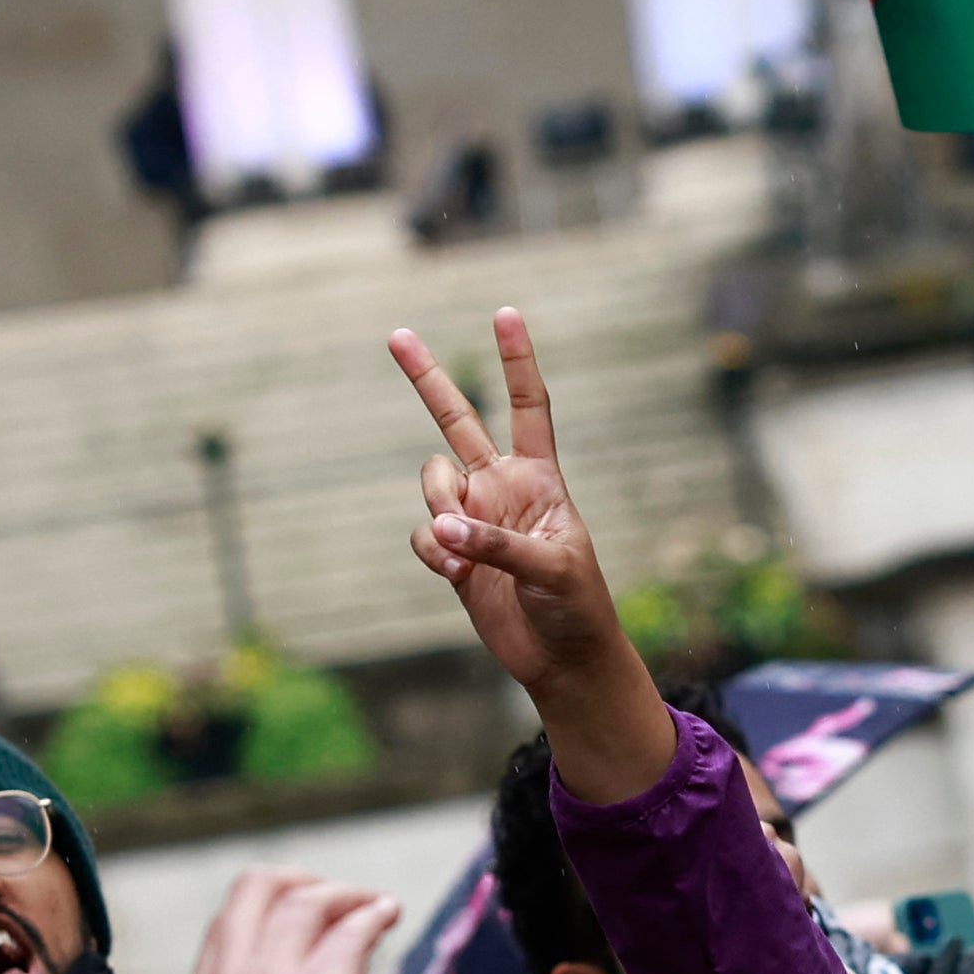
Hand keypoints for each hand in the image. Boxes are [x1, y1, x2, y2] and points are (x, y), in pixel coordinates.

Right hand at [180, 868, 402, 973]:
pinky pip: (352, 930)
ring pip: (308, 900)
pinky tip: (388, 914)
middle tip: (332, 896)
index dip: (267, 910)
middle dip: (299, 881)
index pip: (228, 924)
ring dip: (347, 895)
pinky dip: (374, 912)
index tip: (299, 918)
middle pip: (257, 888)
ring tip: (375, 905)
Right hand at [389, 311, 673, 801]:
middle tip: (396, 334)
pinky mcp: (453, 554)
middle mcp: (502, 487)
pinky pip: (422, 534)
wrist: (561, 659)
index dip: (517, 361)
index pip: (530, 406)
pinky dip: (432, 549)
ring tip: (460, 548)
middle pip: (457, 420)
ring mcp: (474, 518)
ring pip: (431, 481)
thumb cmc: (577, 607)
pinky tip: (457, 572)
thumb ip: (497, 543)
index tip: (505, 313)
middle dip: (426, 378)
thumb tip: (443, 527)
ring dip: (437, 506)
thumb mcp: (552, 569)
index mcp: (541, 477)